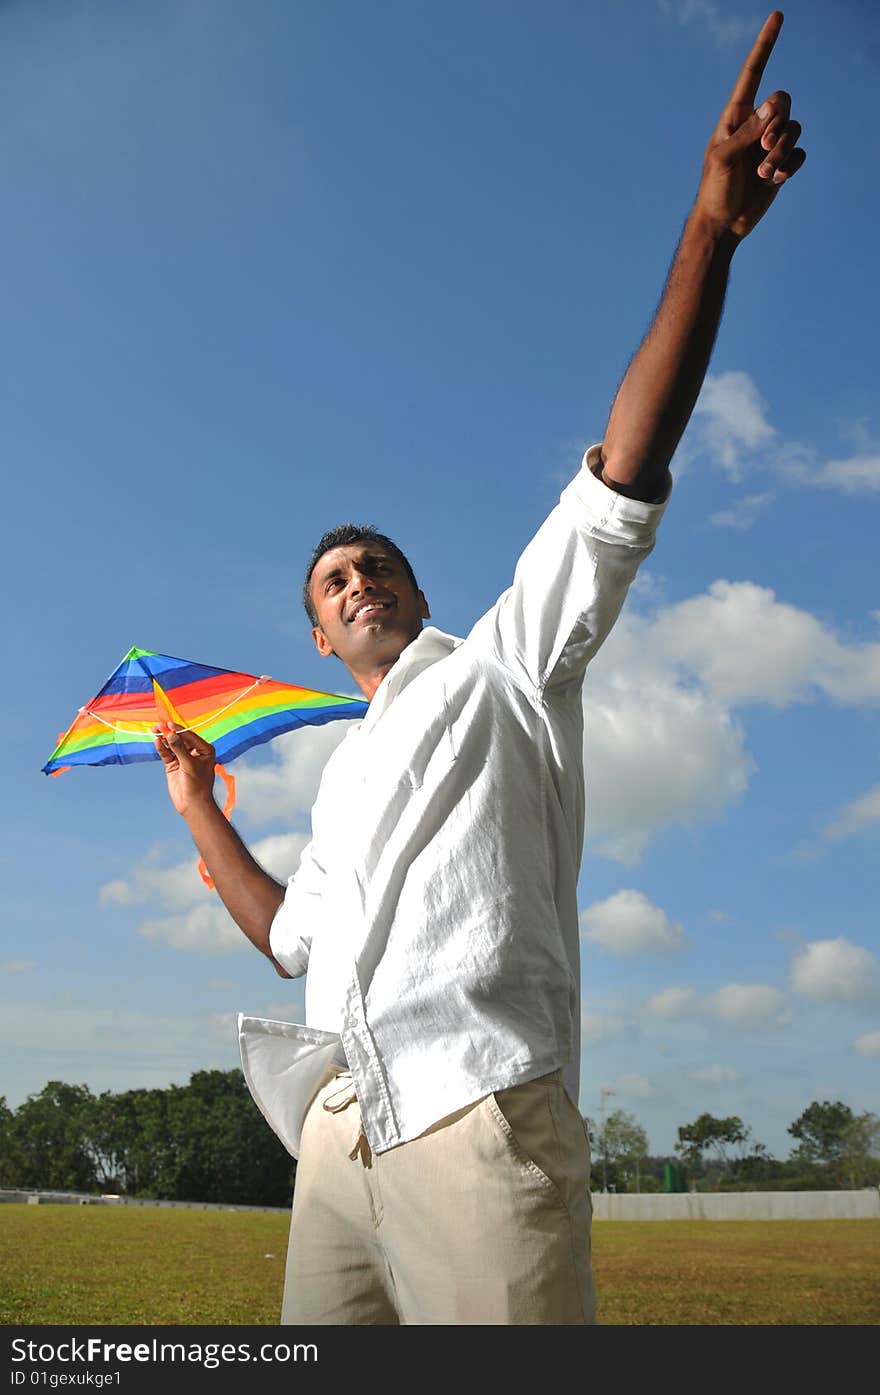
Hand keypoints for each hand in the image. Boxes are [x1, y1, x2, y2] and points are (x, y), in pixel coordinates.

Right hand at [153, 720, 216, 816]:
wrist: (192, 804)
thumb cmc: (197, 785)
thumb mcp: (189, 764)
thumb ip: (179, 748)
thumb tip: (171, 734)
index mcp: (204, 749)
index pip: (189, 735)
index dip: (179, 729)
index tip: (168, 724)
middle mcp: (194, 752)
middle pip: (180, 738)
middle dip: (169, 732)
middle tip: (158, 725)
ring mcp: (183, 758)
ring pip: (172, 745)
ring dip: (164, 738)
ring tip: (155, 731)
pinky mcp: (174, 765)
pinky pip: (166, 754)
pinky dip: (162, 748)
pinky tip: (157, 742)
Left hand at [695, 11, 805, 240]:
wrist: (723, 223)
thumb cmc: (714, 189)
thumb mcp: (723, 158)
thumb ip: (747, 131)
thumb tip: (771, 104)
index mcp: (735, 115)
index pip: (753, 73)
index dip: (765, 45)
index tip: (778, 16)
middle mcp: (755, 124)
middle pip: (783, 102)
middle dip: (778, 125)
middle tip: (763, 149)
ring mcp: (769, 144)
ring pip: (794, 129)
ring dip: (782, 152)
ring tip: (764, 173)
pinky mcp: (782, 163)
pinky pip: (800, 154)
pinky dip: (790, 167)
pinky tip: (773, 181)